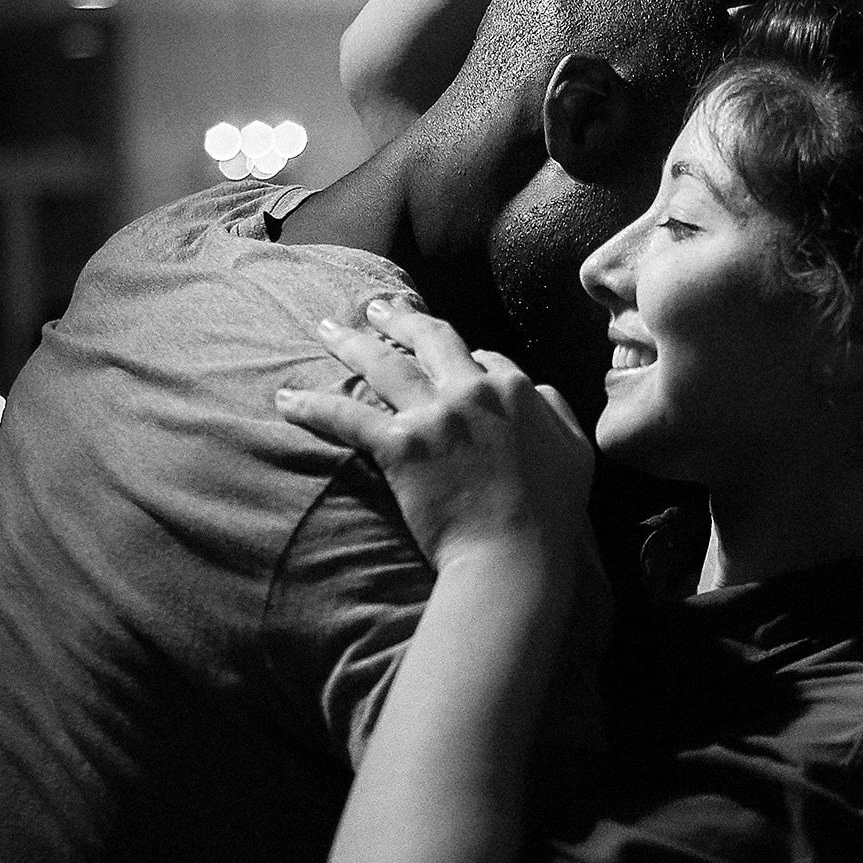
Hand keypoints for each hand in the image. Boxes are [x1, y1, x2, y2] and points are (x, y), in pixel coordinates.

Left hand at [276, 304, 593, 570]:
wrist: (515, 555)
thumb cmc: (551, 516)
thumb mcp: (577, 453)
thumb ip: (557, 412)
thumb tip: (537, 391)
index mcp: (516, 390)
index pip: (485, 356)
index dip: (465, 356)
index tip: (447, 358)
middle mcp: (473, 391)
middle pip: (431, 339)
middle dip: (401, 317)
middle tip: (377, 306)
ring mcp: (436, 416)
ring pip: (384, 364)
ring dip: (352, 342)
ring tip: (328, 328)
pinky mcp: (402, 446)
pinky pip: (347, 417)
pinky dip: (313, 407)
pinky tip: (285, 400)